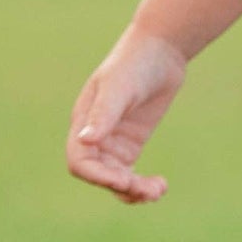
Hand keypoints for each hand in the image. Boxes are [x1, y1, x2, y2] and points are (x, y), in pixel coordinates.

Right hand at [66, 23, 186, 203]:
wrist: (161, 49)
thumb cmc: (135, 62)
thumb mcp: (119, 87)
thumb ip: (104, 114)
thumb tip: (86, 141)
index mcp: (83, 123)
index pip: (80, 161)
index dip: (98, 176)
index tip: (124, 181)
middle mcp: (95, 136)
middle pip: (99, 174)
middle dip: (121, 186)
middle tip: (148, 190)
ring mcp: (113, 141)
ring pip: (115, 178)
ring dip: (133, 191)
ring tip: (158, 192)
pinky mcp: (132, 142)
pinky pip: (130, 172)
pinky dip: (142, 184)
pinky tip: (160, 186)